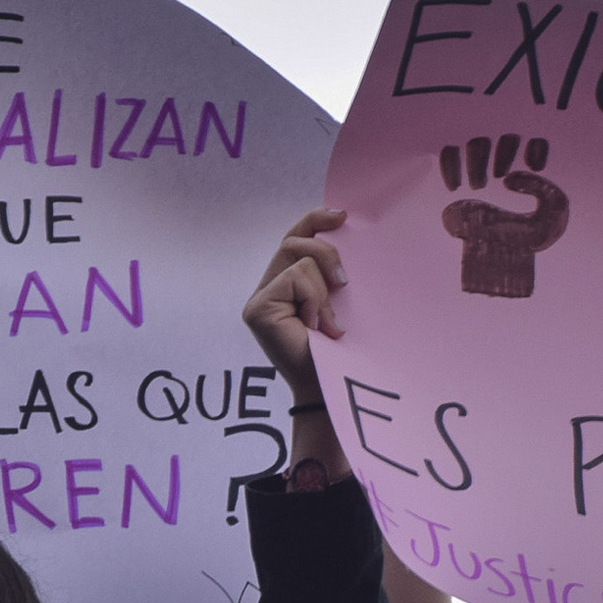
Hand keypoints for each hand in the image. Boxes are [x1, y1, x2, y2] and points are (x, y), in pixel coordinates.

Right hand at [242, 208, 347, 391]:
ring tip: (327, 323)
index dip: (315, 220)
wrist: (331, 387)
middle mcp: (267, 289)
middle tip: (345, 283)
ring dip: (322, 290)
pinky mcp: (258, 308)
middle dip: (327, 252)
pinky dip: (314, 299)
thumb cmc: (339, 350)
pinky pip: (295, 278)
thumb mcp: (338, 300)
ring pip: (299, 259)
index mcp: (285, 285)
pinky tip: (315, 327)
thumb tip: (343, 227)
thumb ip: (330, 271)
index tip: (343, 215)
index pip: (294, 238)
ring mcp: (259, 299)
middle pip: (294, 240)